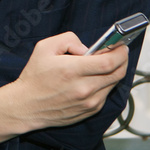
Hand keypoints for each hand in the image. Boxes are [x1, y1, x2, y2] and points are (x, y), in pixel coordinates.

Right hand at [0, 32, 128, 142]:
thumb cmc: (34, 77)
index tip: (121, 45)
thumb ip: (68, 39)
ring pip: (114, 84)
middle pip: (117, 73)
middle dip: (122, 60)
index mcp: (72, 70)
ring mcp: (89, 102)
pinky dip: (105, 84)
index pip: (109, 62)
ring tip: (103, 64)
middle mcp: (84, 89)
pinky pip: (106, 94)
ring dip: (113, 72)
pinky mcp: (90, 111)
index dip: (120, 52)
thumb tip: (86, 48)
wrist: (26, 106)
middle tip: (118, 52)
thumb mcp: (44, 47)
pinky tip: (94, 78)